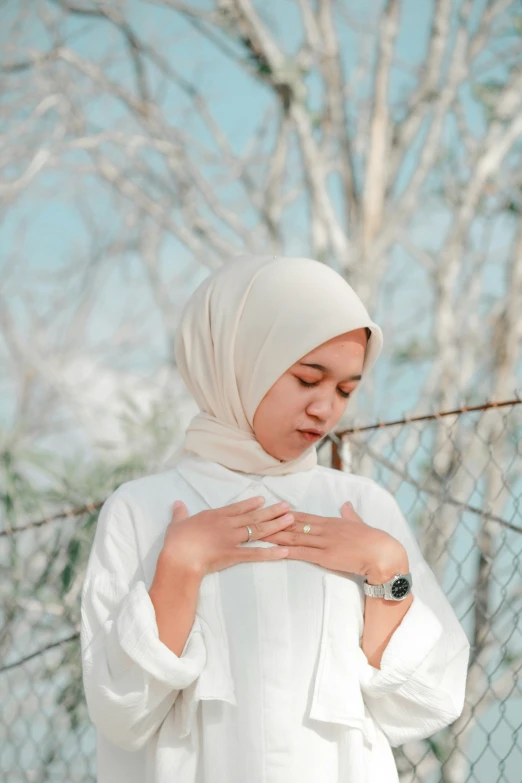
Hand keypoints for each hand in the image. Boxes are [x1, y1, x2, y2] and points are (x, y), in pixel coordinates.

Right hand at [159, 496, 295, 576]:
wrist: (180, 557)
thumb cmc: (177, 541)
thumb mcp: (177, 523)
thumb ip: (180, 513)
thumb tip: (177, 503)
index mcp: (214, 516)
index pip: (236, 508)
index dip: (250, 504)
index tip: (263, 499)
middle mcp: (227, 525)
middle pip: (253, 516)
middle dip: (271, 511)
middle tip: (287, 506)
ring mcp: (232, 539)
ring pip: (258, 530)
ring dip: (276, 524)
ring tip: (290, 519)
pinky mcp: (234, 555)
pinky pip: (255, 554)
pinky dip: (271, 553)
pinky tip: (284, 551)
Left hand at [261, 501, 405, 577]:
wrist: (382, 552)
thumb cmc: (373, 539)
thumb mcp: (358, 522)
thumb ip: (350, 514)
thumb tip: (346, 504)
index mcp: (330, 521)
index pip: (303, 516)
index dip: (285, 514)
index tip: (270, 510)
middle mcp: (324, 529)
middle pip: (293, 525)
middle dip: (274, 523)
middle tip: (256, 521)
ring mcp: (324, 542)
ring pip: (295, 537)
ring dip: (275, 536)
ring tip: (258, 534)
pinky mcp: (326, 556)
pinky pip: (303, 553)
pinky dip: (289, 550)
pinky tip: (276, 550)